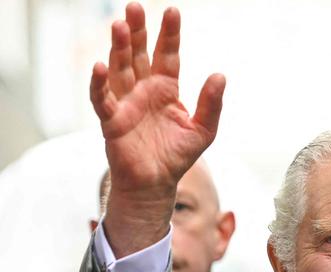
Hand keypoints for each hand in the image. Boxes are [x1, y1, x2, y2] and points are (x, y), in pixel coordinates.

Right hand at [91, 2, 225, 256]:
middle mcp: (144, 91)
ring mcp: (126, 103)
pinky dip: (99, 83)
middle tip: (135, 7)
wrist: (156, 184)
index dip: (169, 34)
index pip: (167, 55)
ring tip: (119, 24)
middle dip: (137, 31)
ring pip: (119, 69)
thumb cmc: (177, 156)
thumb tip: (220, 74)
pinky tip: (100, 65)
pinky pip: (102, 98)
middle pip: (138, 54)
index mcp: (166, 89)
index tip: (172, 11)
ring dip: (118, 48)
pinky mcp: (111, 120)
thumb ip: (211, 104)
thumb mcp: (203, 130)